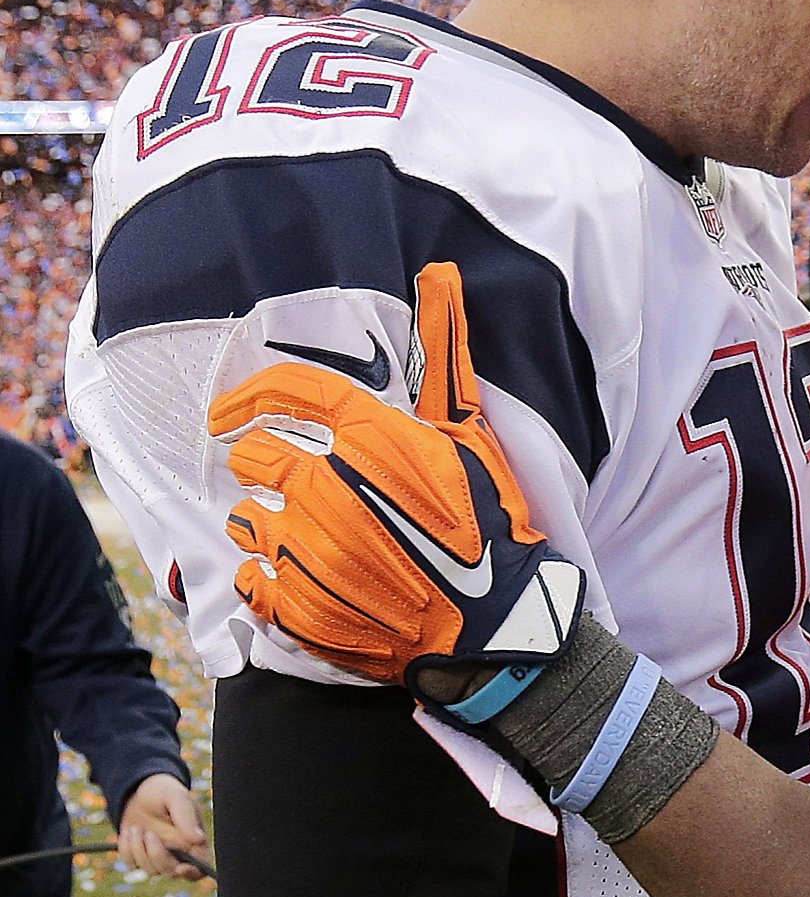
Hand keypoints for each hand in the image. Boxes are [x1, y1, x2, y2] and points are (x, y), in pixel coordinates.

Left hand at [118, 772, 208, 878]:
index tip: (180, 868)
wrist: (140, 790)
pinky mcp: (139, 856)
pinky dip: (126, 849)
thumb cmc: (165, 791)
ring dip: (139, 849)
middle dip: (157, 856)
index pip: (200, 867)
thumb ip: (186, 817)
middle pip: (171, 872)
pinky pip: (131, 864)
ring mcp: (158, 856)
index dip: (193, 873)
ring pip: (150, 870)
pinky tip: (128, 832)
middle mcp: (178, 853)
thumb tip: (199, 839)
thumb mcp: (177, 797)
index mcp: (194, 841)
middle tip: (149, 834)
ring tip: (136, 827)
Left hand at [209, 262, 585, 694]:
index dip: (250, 396)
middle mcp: (325, 486)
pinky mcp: (299, 606)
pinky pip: (251, 583)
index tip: (228, 410)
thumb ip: (446, 356)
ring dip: (265, 524)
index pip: (286, 394)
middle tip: (284, 481)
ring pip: (247, 522)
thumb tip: (441, 272)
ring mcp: (308, 549)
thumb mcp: (472, 435)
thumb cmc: (488, 524)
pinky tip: (299, 581)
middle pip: (253, 458)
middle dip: (262, 464)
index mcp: (366, 439)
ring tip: (301, 537)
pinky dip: (266, 581)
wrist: (495, 623)